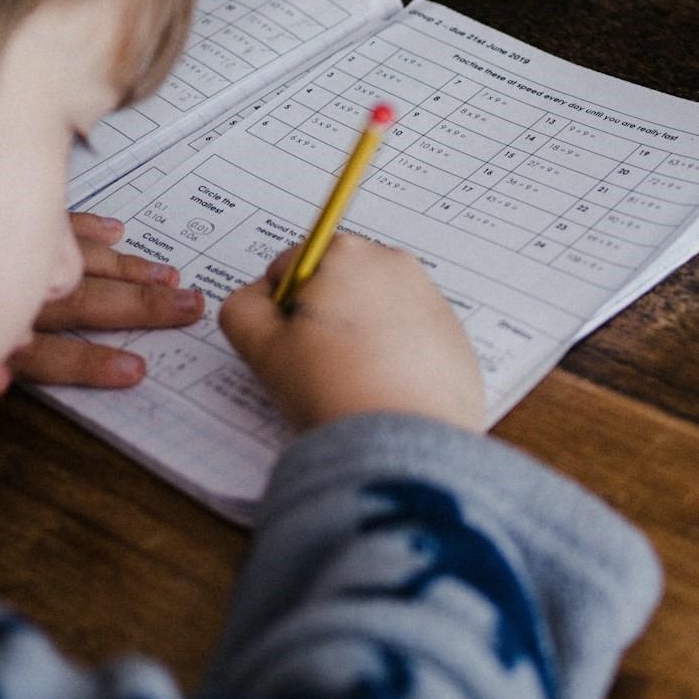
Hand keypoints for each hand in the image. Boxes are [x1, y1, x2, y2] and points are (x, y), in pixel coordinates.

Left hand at [8, 213, 203, 387]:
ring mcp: (5, 252)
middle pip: (81, 301)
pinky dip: (85, 226)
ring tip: (166, 275)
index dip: (91, 363)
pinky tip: (112, 231)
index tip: (136, 370)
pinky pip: (50, 223)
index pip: (50, 355)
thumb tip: (0, 382)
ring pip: (75, 259)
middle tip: (187, 306)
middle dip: (139, 304)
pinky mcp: (1, 222)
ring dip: (124, 268)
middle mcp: (6, 292)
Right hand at [221, 236, 485, 431]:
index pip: (289, 269)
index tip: (290, 348)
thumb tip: (258, 297)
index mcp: (345, 253)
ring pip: (373, 311)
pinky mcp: (455, 337)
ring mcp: (432, 299)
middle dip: (322, 318)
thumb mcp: (261, 348)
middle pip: (336, 285)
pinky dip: (394, 357)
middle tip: (320, 367)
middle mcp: (394, 263)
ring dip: (358, 337)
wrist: (404, 445)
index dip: (278, 312)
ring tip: (354, 383)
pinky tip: (385, 392)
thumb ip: (242, 308)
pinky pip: (410, 338)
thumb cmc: (329, 389)